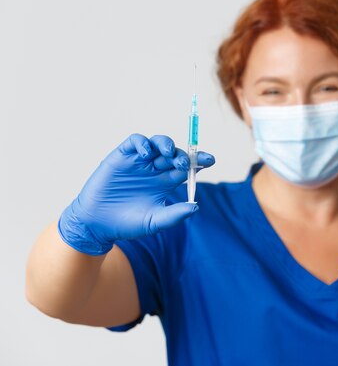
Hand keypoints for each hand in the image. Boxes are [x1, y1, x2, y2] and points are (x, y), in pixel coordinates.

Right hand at [58, 133, 214, 255]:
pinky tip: (145, 153)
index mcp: (166, 182)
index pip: (187, 167)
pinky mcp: (121, 157)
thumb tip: (196, 206)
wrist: (97, 224)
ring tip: (168, 153)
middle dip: (182, 155)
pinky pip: (134, 142)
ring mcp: (138, 162)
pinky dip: (141, 143)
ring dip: (165, 144)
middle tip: (184, 164)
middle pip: (174, 154)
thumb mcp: (154, 222)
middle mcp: (155, 169)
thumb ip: (174, 215)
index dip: (199, 161)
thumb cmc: (127, 224)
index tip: (210, 160)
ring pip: (157, 144)